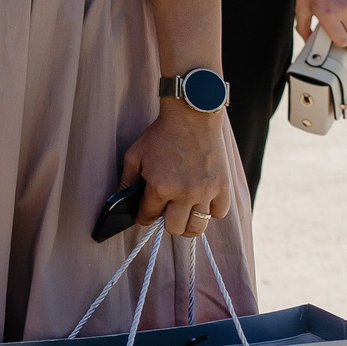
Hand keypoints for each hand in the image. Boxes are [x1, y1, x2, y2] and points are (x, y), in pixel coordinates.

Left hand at [121, 101, 234, 237]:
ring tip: (183, 216)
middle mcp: (184, 193)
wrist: (191, 117)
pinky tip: (202, 203)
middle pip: (174, 228)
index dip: (143, 218)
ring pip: (198, 228)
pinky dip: (211, 212)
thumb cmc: (161, 135)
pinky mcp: (223, 187)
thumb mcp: (135, 155)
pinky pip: (220, 214)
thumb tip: (123, 202)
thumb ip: (127, 181)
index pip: (148, 217)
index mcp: (160, 186)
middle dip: (165, 224)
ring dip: (188, 225)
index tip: (144, 216)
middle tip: (165, 214)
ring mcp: (206, 192)